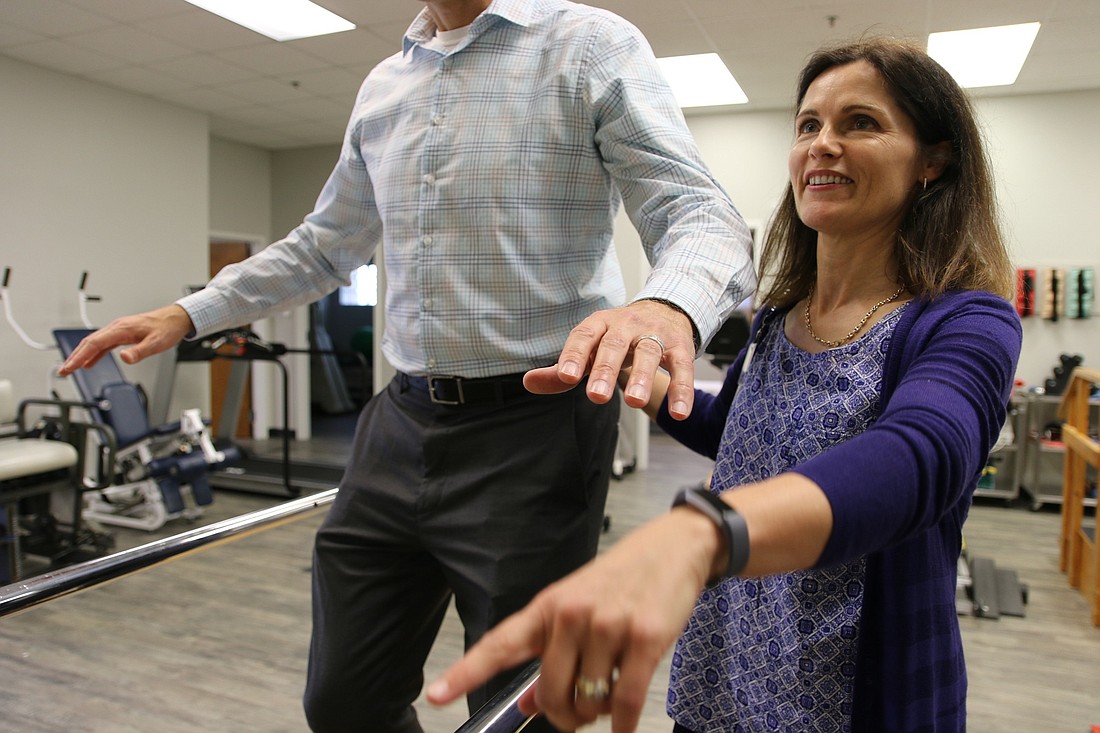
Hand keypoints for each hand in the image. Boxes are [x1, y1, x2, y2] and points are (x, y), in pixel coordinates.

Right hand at [58, 304, 193, 374]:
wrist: (176, 319)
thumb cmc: (167, 329)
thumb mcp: (156, 343)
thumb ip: (139, 352)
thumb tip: (124, 358)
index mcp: (121, 329)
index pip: (94, 343)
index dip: (80, 356)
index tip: (70, 367)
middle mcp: (117, 327)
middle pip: (89, 342)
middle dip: (74, 357)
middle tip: (64, 371)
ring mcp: (119, 330)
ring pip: (94, 343)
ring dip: (81, 355)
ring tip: (71, 368)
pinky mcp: (123, 334)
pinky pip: (103, 344)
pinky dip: (94, 353)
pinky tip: (89, 363)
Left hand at [426, 509, 719, 731]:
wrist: (672, 549)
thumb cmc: (620, 582)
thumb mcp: (575, 608)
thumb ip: (549, 656)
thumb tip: (527, 706)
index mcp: (547, 607)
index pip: (500, 644)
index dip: (465, 672)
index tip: (436, 695)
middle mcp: (571, 615)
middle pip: (549, 693)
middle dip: (563, 716)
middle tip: (577, 714)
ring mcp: (608, 626)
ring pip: (588, 702)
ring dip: (598, 715)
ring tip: (608, 697)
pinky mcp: (644, 638)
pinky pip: (624, 702)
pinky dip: (622, 725)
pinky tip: (623, 724)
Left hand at [523, 300, 696, 418]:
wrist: (664, 309)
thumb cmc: (618, 337)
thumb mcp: (589, 348)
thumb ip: (561, 370)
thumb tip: (528, 383)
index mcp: (599, 325)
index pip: (583, 336)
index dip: (573, 355)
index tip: (566, 376)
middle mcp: (626, 326)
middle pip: (614, 345)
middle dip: (605, 370)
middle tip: (597, 396)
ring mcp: (654, 334)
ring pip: (648, 353)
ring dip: (642, 377)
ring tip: (634, 403)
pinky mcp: (680, 346)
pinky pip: (682, 368)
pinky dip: (681, 390)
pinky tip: (679, 412)